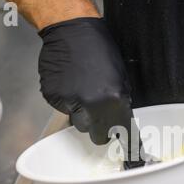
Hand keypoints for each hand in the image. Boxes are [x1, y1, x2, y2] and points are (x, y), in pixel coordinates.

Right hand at [38, 17, 132, 144]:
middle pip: (96, 135)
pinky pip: (63, 110)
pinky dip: (68, 102)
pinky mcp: (53, 99)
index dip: (127, 142)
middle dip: (100, 129)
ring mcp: (69, 103)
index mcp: (113, 101)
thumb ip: (120, 104)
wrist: (72, 31)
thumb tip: (120, 122)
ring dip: (82, 114)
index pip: (122, 133)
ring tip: (83, 91)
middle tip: (100, 114)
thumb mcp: (121, 78)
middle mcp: (91, 106)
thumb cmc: (100, 50)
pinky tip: (70, 84)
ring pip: (78, 123)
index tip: (130, 152)